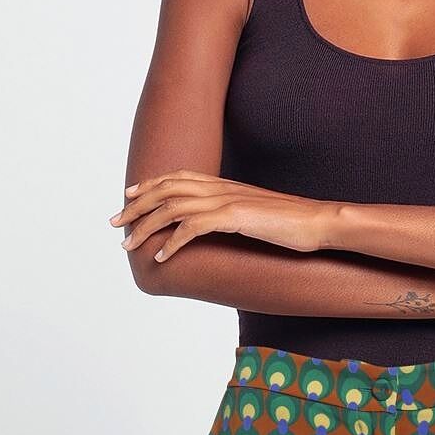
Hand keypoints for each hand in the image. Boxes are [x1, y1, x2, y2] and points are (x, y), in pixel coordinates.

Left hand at [110, 172, 332, 260]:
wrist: (318, 223)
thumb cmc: (292, 225)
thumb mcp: (256, 216)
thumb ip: (233, 216)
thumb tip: (218, 227)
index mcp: (224, 184)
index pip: (177, 178)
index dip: (149, 185)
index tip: (128, 196)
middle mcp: (220, 188)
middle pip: (166, 190)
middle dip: (136, 207)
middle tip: (115, 225)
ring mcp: (227, 201)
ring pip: (172, 208)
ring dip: (146, 227)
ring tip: (130, 246)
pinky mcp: (235, 217)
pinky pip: (193, 228)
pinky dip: (173, 242)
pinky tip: (162, 257)